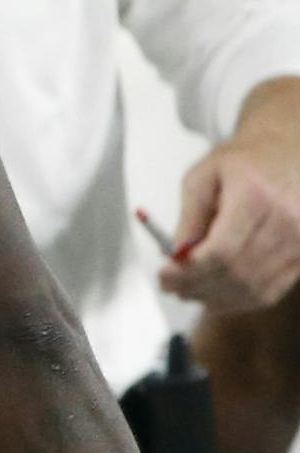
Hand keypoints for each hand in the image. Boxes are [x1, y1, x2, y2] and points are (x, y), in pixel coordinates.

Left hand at [163, 109, 299, 308]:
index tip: (165, 275)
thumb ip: (188, 217)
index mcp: (256, 197)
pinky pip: (271, 290)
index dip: (190, 271)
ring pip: (255, 288)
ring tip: (188, 292)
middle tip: (171, 287)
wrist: (288, 153)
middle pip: (237, 274)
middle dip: (197, 287)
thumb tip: (174, 256)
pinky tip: (216, 296)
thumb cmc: (244, 162)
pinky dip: (240, 300)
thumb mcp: (202, 177)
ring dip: (216, 298)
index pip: (223, 251)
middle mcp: (286, 222)